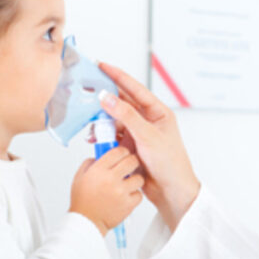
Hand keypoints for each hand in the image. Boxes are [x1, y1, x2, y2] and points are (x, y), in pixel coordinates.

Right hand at [69, 146, 143, 235]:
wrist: (86, 221)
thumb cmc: (83, 201)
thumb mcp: (80, 177)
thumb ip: (90, 163)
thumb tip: (100, 156)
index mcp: (98, 170)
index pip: (118, 152)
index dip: (123, 152)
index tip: (123, 155)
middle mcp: (111, 179)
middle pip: (132, 161)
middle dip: (131, 162)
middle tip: (129, 167)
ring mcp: (121, 192)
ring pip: (139, 178)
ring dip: (134, 180)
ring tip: (127, 184)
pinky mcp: (128, 204)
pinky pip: (139, 194)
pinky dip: (134, 195)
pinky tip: (126, 196)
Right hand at [98, 63, 200, 230]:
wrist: (171, 192)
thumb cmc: (169, 163)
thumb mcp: (147, 136)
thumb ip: (127, 116)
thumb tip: (107, 97)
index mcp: (158, 112)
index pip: (135, 89)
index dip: (117, 76)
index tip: (101, 66)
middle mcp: (148, 121)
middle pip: (122, 104)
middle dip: (105, 99)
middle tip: (87, 91)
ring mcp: (138, 134)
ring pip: (115, 121)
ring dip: (102, 121)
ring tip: (90, 121)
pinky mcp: (130, 147)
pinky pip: (113, 136)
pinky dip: (103, 136)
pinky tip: (95, 138)